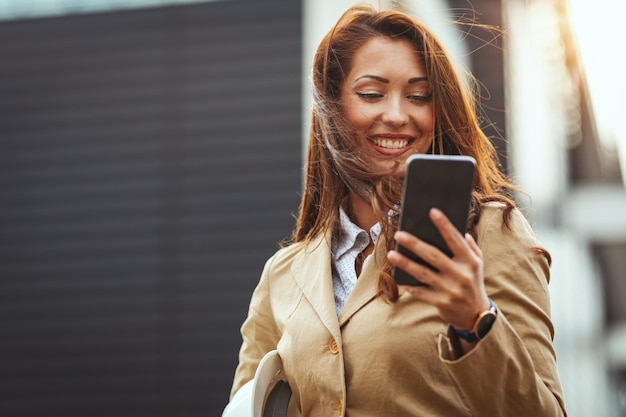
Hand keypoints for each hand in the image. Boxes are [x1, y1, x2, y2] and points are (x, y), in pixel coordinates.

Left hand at [387, 208, 489, 331]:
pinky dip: (408, 285)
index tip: (432, 211)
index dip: (444, 225)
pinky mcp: (441, 302)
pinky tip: (397, 278)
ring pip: (423, 273)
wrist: (475, 315)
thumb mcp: (478, 264)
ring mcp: (450, 289)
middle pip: (434, 255)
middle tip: (399, 234)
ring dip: (405, 263)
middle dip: (415, 244)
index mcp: (470, 261)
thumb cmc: (473, 283)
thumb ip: (471, 247)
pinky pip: (420, 292)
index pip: (455, 239)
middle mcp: (461, 274)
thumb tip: (461, 231)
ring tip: (391, 254)